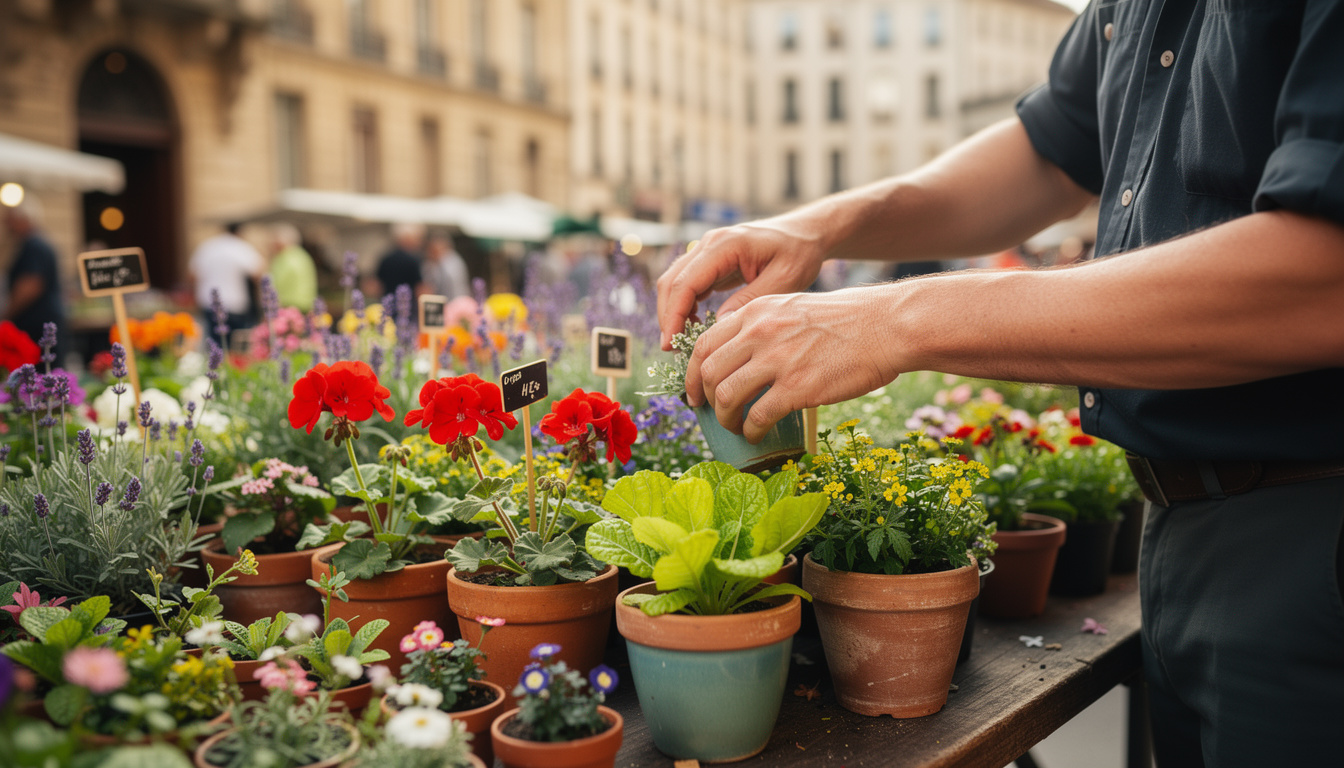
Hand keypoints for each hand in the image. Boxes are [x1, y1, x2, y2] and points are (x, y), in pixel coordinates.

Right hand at [656, 216, 828, 349]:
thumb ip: (749, 301)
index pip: (685, 282)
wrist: (806, 233)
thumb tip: (718, 327)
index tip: (670, 345)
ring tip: (683, 342)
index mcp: (725, 245)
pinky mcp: (711, 260)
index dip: (672, 315)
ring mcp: (707, 250)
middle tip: (673, 349)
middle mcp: (709, 243)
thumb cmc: (799, 253)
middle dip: (667, 317)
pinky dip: (685, 306)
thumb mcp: (783, 280)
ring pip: (675, 283)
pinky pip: (688, 284)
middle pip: (671, 282)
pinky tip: (696, 326)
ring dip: (673, 312)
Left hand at [685, 289, 895, 442]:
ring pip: (726, 396)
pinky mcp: (797, 387)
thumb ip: (762, 326)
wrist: (886, 326)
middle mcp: (759, 333)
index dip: (692, 373)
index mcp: (756, 312)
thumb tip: (739, 357)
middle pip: (708, 371)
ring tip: (736, 427)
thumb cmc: (847, 320)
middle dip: (704, 398)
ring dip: (725, 418)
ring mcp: (777, 360)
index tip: (695, 391)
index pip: (704, 343)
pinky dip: (751, 430)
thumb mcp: (792, 308)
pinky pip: (757, 416)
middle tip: (712, 412)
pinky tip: (757, 434)